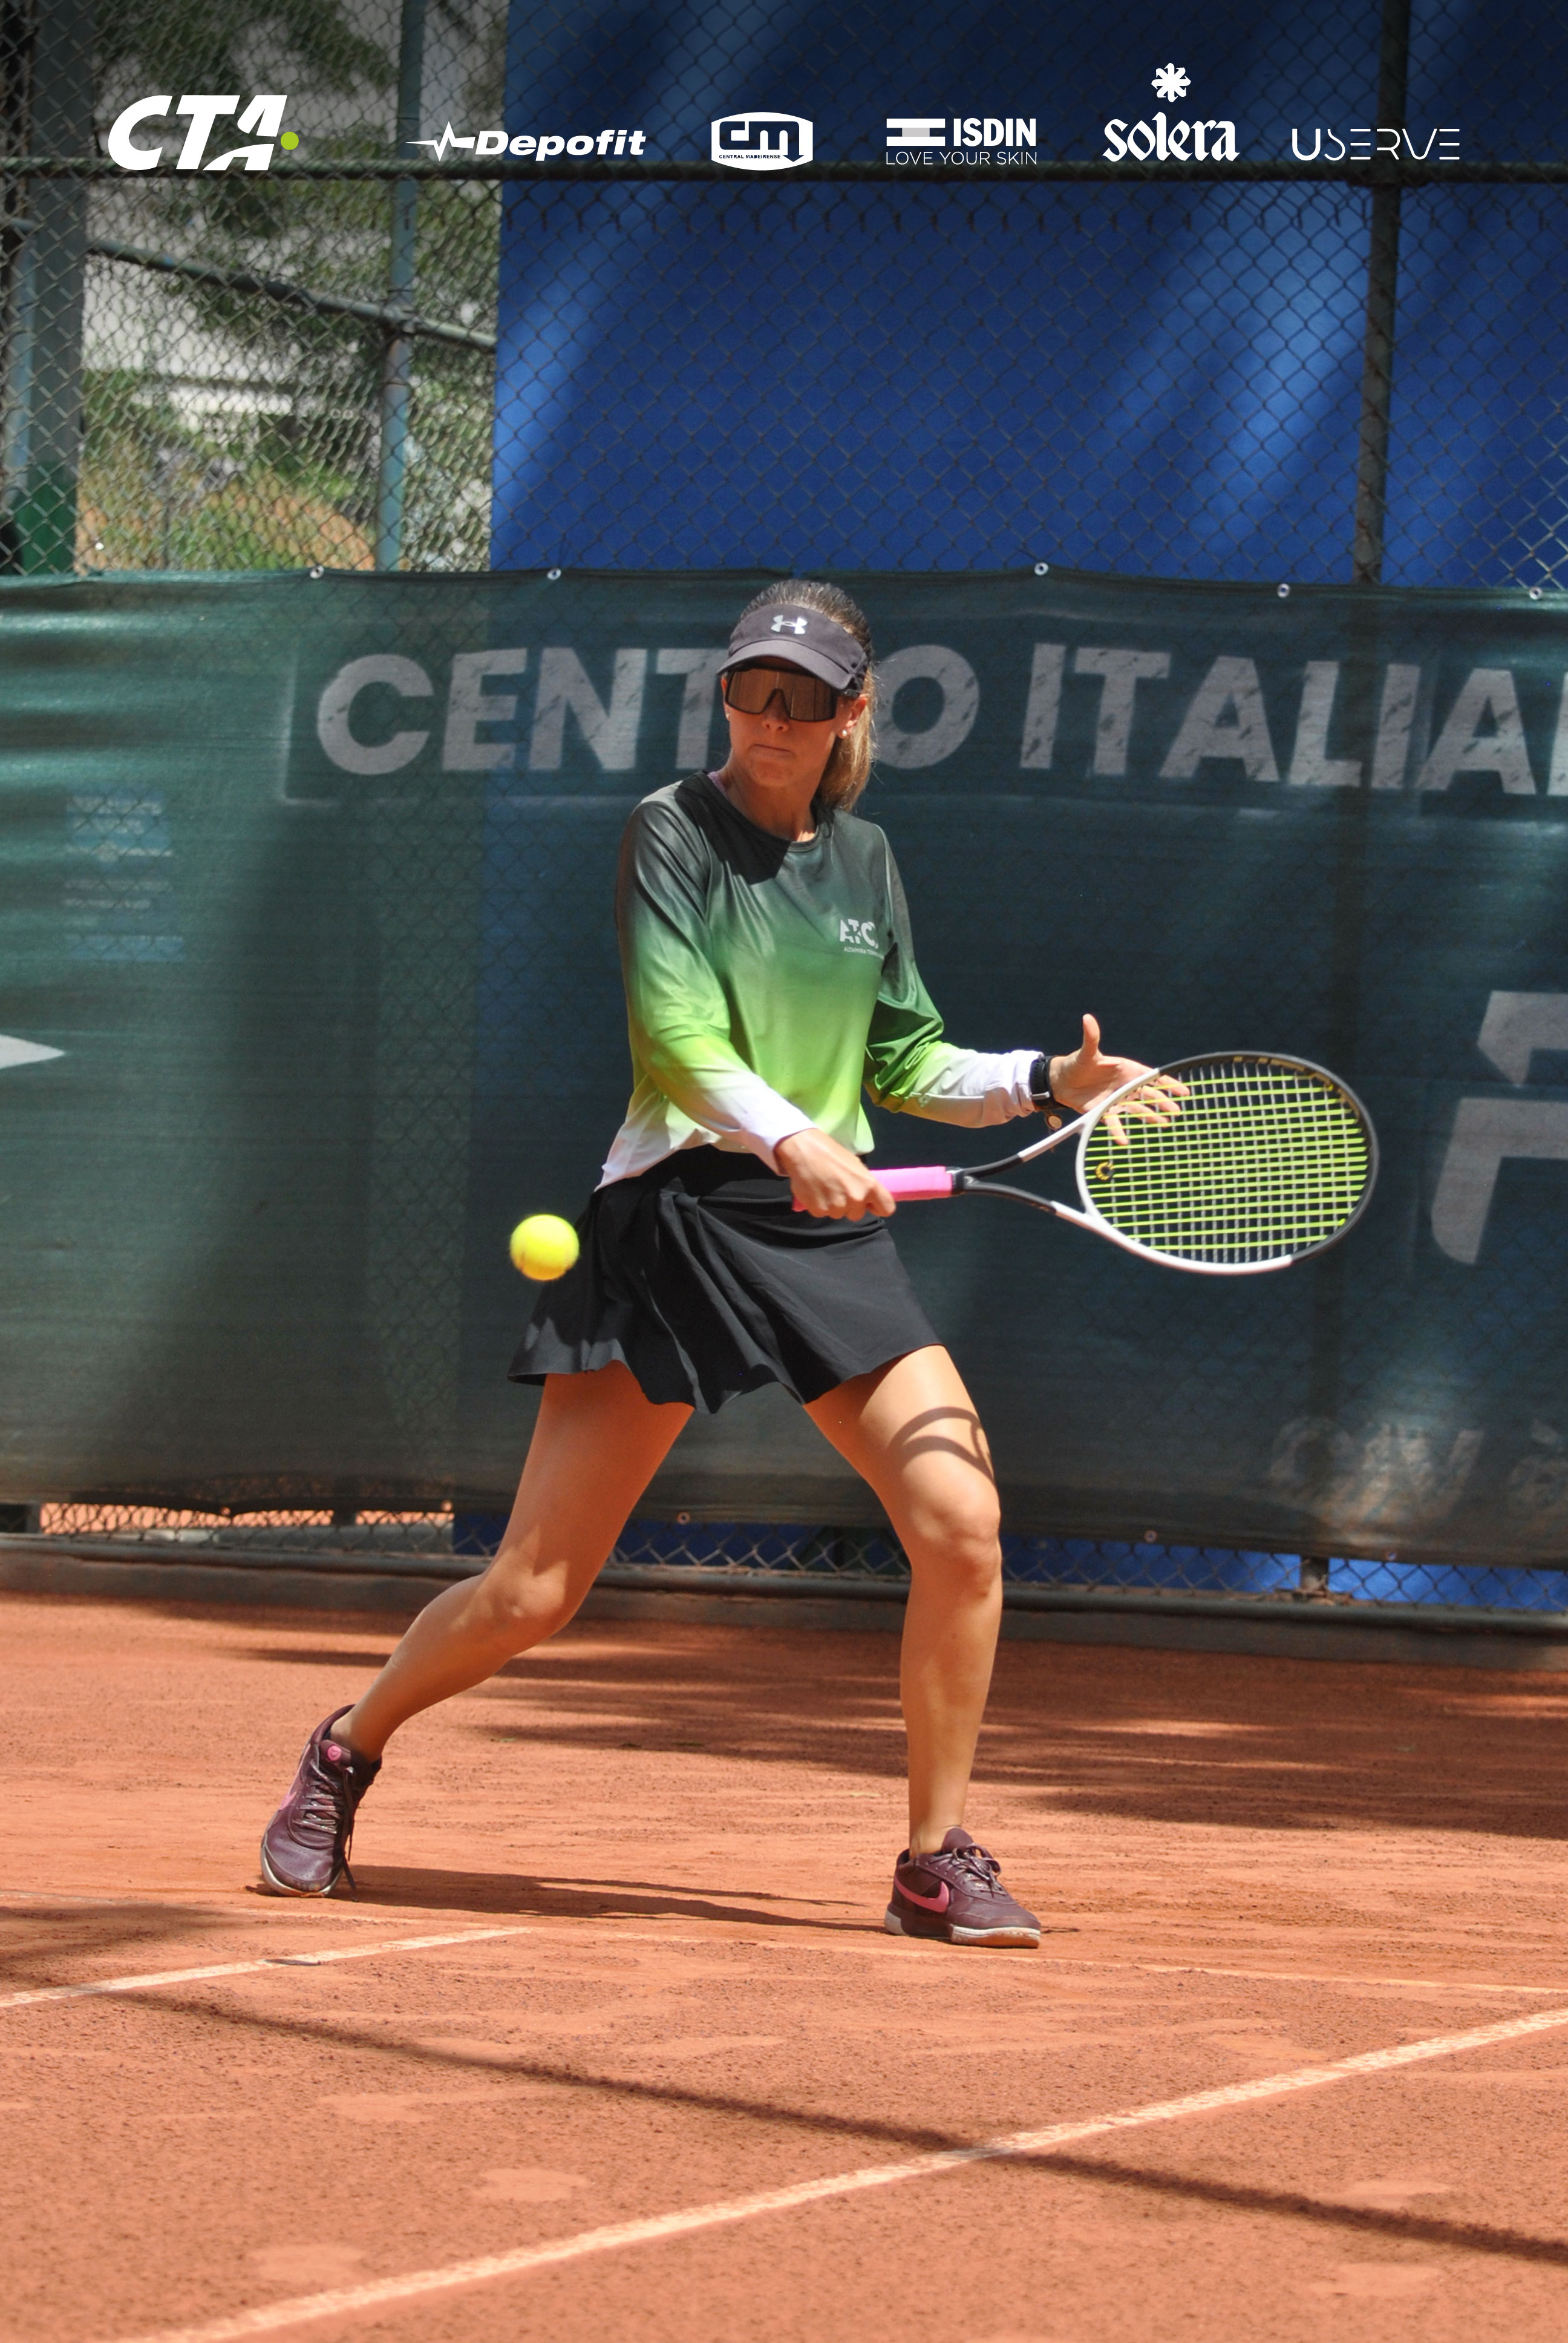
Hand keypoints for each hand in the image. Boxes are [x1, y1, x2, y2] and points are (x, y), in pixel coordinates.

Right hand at [775, 1127, 893, 1218]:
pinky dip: (819, 1205)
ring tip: (824, 1187)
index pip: (887, 1209)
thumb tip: (866, 1197)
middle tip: (839, 1189)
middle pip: (858, 1214)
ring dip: (833, 1205)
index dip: (877, 1207)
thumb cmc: (832, 1153)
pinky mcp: (819, 1211)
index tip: (870, 1204)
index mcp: (869, 1186)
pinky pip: (822, 1213)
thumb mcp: (856, 1166)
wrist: (804, 1150)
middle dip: (850, 1206)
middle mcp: (856, 1199)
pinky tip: (815, 1191)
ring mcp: (837, 1207)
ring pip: (839, 1214)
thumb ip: (864, 1184)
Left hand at [1049, 1013, 1187, 1144]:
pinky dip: (1118, 1131)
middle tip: (1177, 1110)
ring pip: (1137, 1109)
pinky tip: (1124, 1141)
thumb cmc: (1077, 1063)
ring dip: (1150, 1116)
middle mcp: (1124, 1085)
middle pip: (1148, 1095)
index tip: (1183, 1090)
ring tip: (1165, 1124)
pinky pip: (1113, 1122)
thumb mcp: (1086, 1052)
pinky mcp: (1103, 1111)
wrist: (1061, 1081)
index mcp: (1126, 1069)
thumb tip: (1087, 1018)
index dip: (1167, 1083)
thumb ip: (1091, 1038)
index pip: (1151, 1077)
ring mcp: (1116, 1099)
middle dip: (1163, 1102)